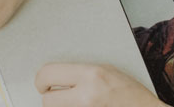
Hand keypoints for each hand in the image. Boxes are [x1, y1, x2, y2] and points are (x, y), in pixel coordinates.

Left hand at [36, 63, 165, 106]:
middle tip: (54, 95)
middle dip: (49, 98)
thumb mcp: (108, 71)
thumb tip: (56, 75)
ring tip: (75, 102)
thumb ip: (81, 72)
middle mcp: (86, 97)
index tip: (43, 83)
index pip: (48, 74)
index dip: (41, 80)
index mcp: (91, 76)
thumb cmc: (132, 94)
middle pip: (47, 100)